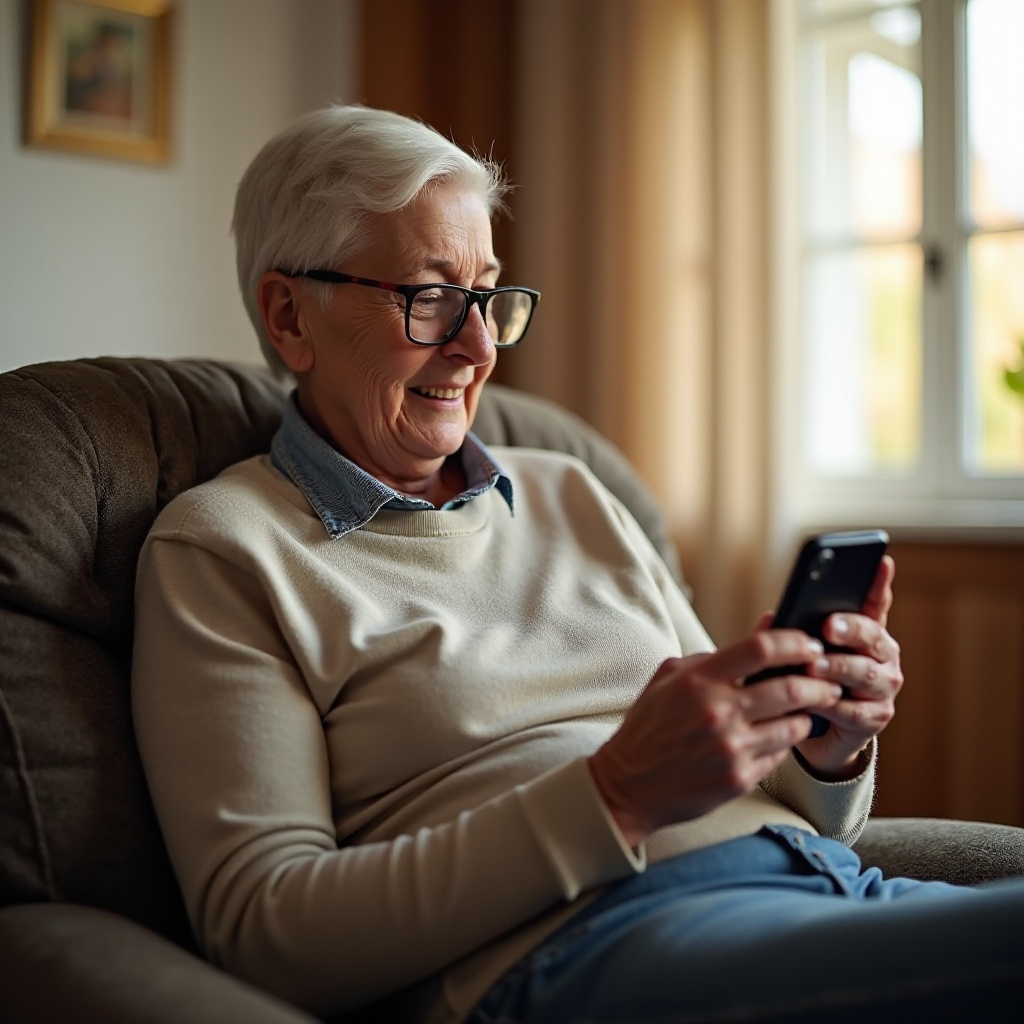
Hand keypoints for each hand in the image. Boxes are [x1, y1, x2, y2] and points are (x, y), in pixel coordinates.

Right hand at [588, 631, 842, 847]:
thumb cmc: (649, 726)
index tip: (809, 644)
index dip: (793, 642)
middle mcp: (717, 712)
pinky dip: (785, 742)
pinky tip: (780, 735)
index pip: (760, 648)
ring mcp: (731, 748)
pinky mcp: (739, 778)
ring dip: (807, 714)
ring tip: (809, 708)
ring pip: (794, 724)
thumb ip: (714, 656)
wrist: (628, 785)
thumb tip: (765, 629)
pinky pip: (780, 754)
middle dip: (819, 681)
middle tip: (827, 679)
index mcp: (698, 680)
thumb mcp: (669, 678)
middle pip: (790, 687)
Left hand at [797, 555, 902, 776]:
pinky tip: (815, 701)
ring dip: (837, 668)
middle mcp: (882, 655)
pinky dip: (832, 705)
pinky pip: (854, 710)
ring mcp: (883, 686)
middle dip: (850, 629)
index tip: (880, 562)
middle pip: (872, 636)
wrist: (816, 732)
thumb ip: (789, 632)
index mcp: (865, 632)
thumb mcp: (797, 652)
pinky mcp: (875, 718)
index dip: (879, 583)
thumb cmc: (806, 680)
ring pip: (864, 673)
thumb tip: (772, 617)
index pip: (875, 603)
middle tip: (828, 626)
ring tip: (813, 667)